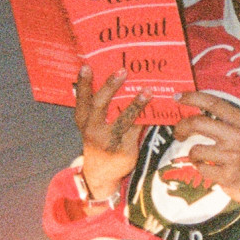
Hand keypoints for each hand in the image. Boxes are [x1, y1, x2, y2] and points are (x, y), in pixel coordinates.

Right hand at [72, 66, 146, 202]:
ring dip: (136, 104)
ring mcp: (109, 140)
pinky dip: (147, 118)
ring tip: (147, 91)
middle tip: (123, 71)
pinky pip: (137, 130)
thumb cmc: (99, 139)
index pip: (81, 99)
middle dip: (111, 86)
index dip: (83, 83)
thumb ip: (97, 106)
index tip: (86, 66)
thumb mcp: (90, 124)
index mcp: (83, 120)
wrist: (100, 173)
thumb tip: (115, 77)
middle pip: (101, 105)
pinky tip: (157, 107)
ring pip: (123, 119)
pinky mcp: (124, 150)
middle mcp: (93, 129)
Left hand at [174, 92, 239, 223]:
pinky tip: (213, 169)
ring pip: (195, 150)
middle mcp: (237, 136)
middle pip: (197, 123)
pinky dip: (201, 169)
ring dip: (194, 156)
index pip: (213, 103)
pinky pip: (200, 168)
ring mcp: (232, 156)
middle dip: (181, 127)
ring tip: (204, 159)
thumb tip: (194, 114)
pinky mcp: (227, 175)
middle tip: (179, 133)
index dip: (192, 97)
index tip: (177, 97)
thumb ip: (225, 121)